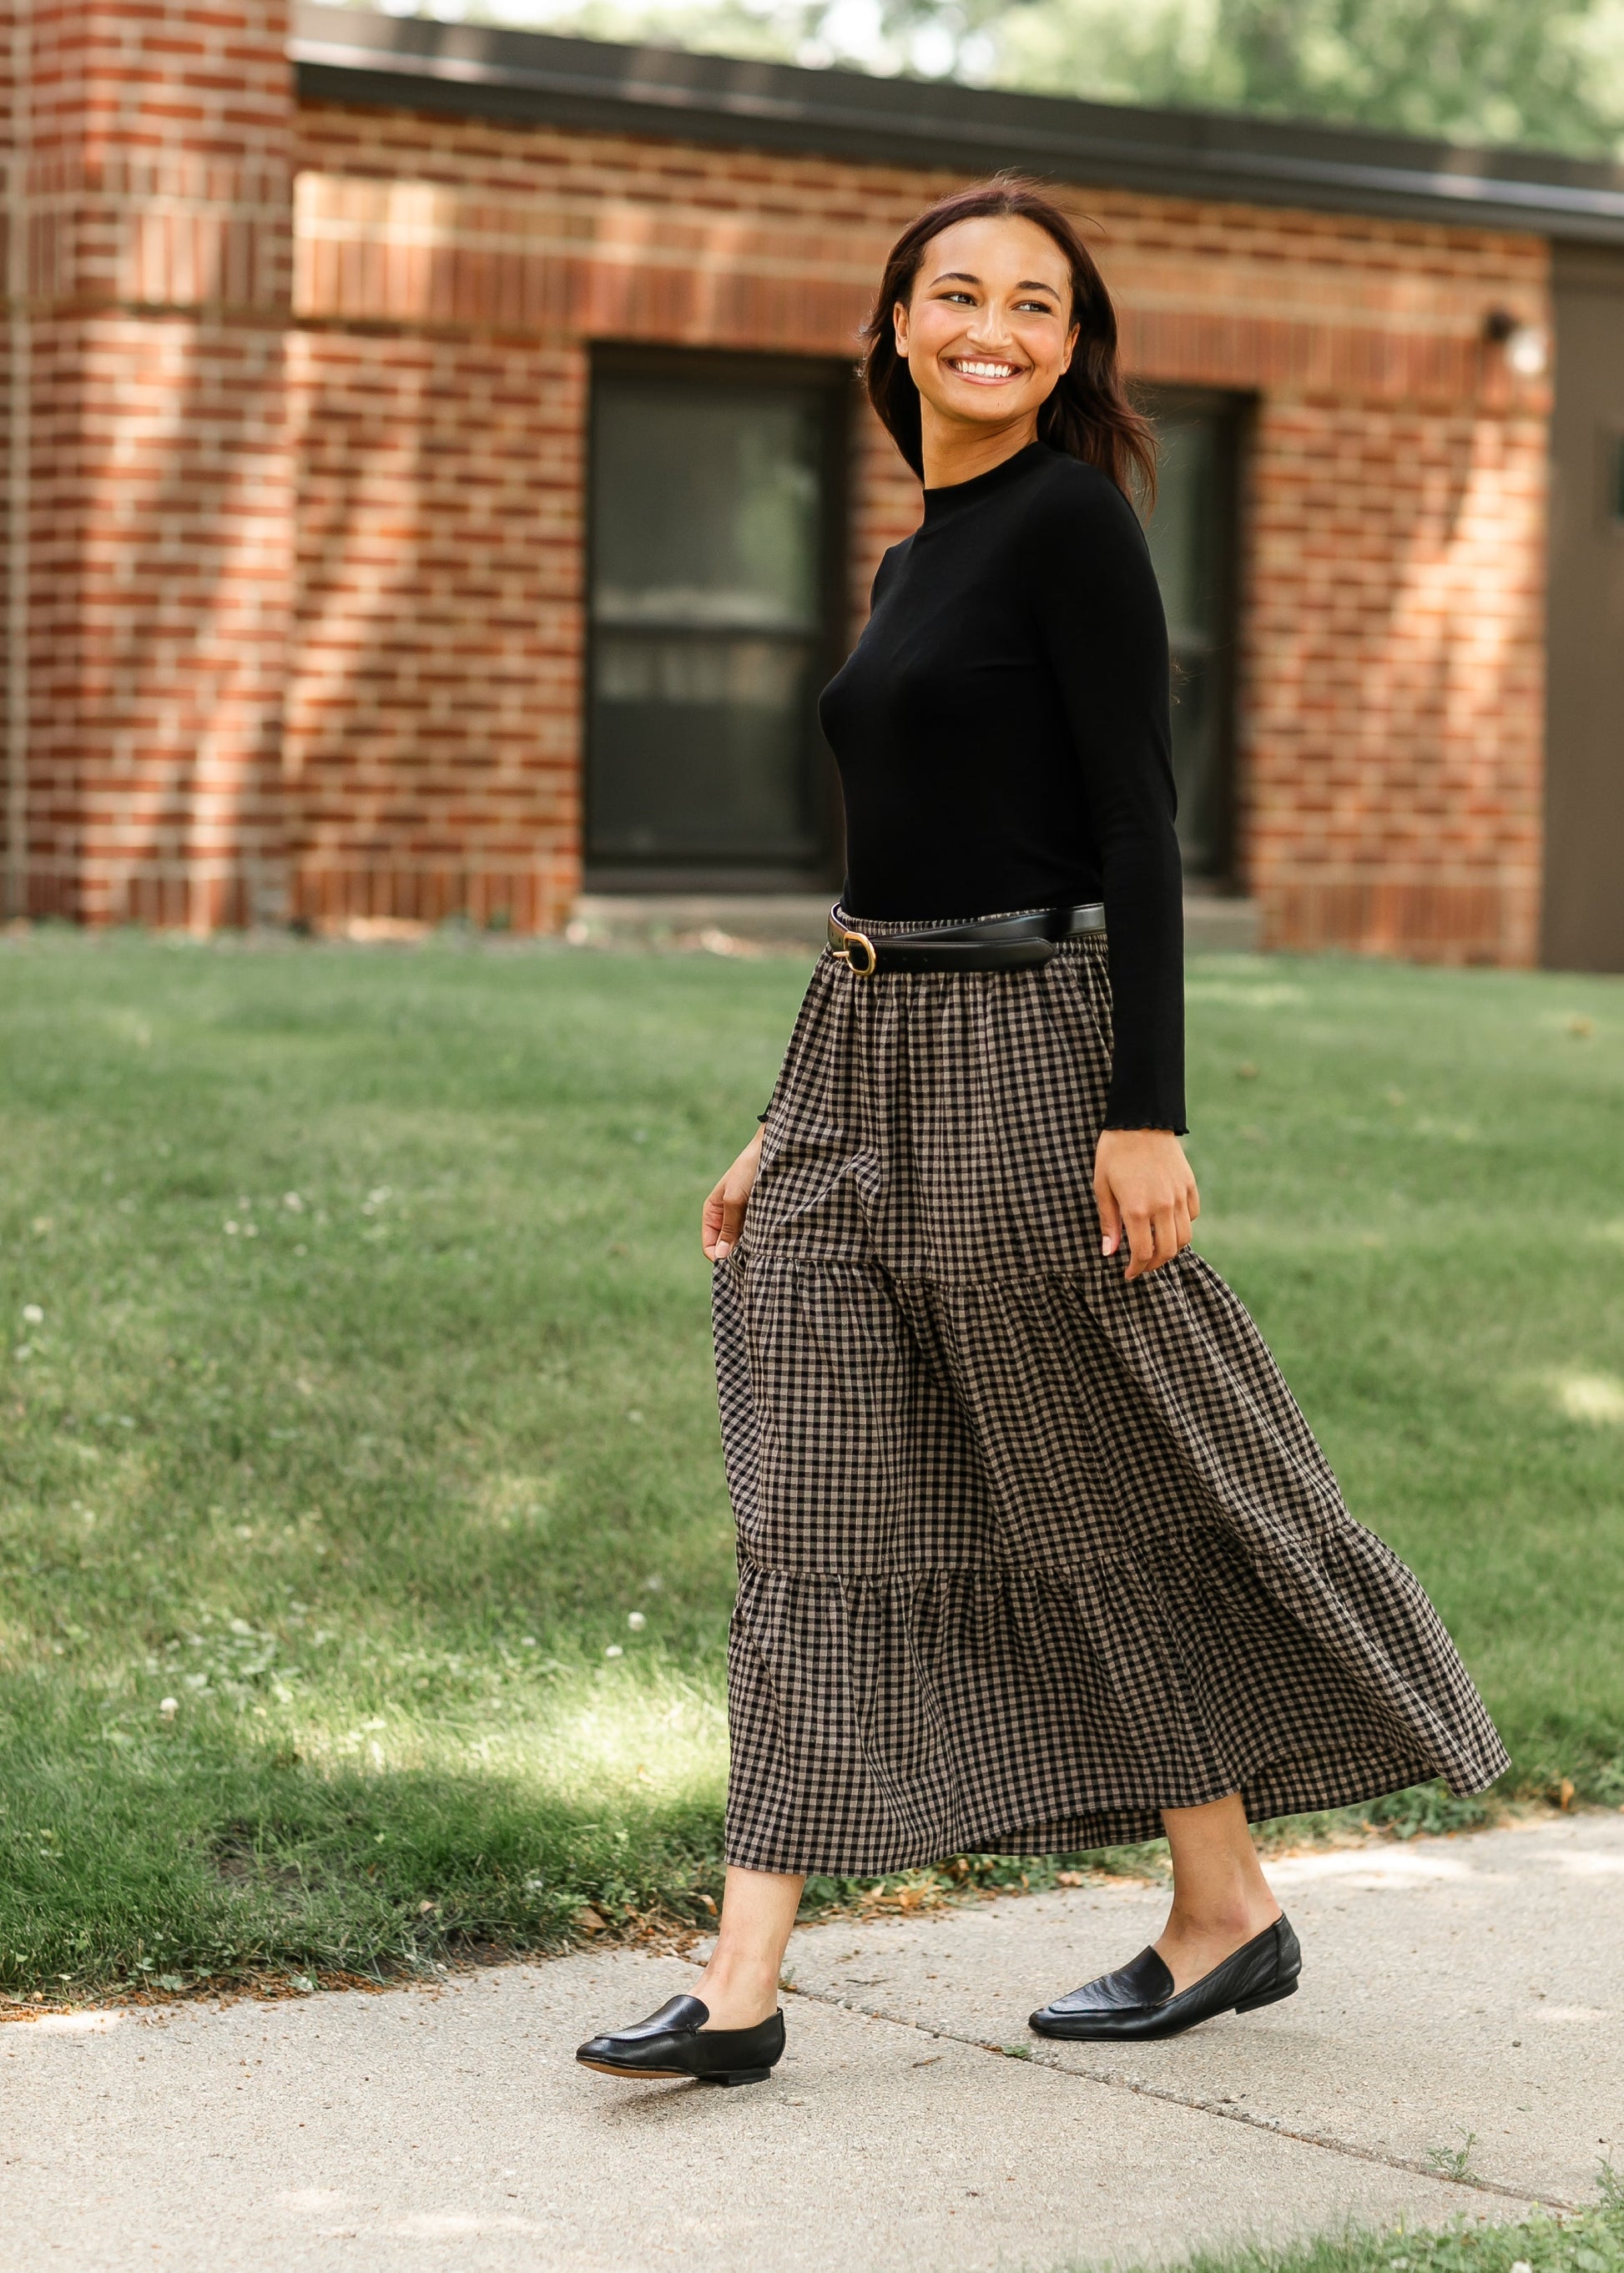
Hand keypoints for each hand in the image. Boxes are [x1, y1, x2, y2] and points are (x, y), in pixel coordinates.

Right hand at [703, 1129, 764, 1261]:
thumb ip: (728, 1228)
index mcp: (712, 1212)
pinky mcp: (759, 1216)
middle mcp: (726, 1218)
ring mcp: (743, 1218)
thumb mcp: (734, 1199)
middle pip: (727, 1249)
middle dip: (737, 1256)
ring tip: (765, 1249)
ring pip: (743, 1244)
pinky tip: (772, 1241)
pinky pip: (756, 1236)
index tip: (738, 1263)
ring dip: (752, 1248)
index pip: (710, 1247)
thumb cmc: (748, 1170)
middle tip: (755, 1258)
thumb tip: (720, 1258)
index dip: (720, 1258)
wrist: (772, 1150)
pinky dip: (762, 1241)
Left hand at [1093, 1128, 1199, 1282]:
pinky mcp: (1189, 1185)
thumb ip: (1108, 1222)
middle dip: (1153, 1264)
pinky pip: (1192, 1215)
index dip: (1136, 1269)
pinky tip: (1168, 1223)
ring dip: (1171, 1249)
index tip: (1128, 1274)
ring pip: (1184, 1237)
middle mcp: (1163, 1206)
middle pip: (1167, 1251)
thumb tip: (1109, 1252)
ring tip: (1156, 1248)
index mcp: (1137, 1209)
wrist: (1141, 1120)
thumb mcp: (1102, 1187)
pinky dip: (1183, 1226)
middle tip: (1141, 1265)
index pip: (1143, 1253)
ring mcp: (1179, 1196)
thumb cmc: (1114, 1153)